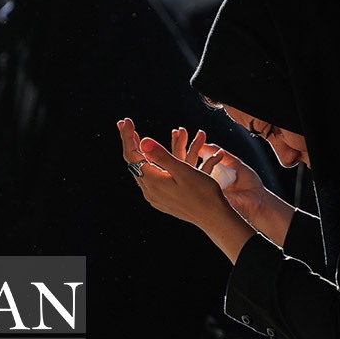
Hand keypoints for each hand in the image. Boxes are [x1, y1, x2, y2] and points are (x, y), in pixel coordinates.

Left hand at [116, 118, 254, 260]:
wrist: (213, 217)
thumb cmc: (203, 193)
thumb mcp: (183, 171)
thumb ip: (162, 156)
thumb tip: (143, 141)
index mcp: (153, 182)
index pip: (133, 155)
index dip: (128, 136)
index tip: (126, 121)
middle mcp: (150, 191)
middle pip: (134, 163)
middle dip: (130, 143)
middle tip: (126, 126)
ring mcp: (155, 198)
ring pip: (142, 171)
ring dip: (140, 154)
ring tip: (138, 140)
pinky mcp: (163, 201)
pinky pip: (150, 179)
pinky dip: (149, 165)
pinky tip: (152, 161)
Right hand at [167, 126, 271, 225]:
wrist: (259, 199)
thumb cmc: (248, 183)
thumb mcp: (232, 162)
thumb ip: (216, 153)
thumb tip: (202, 144)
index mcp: (203, 177)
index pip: (185, 161)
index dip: (181, 146)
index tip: (180, 132)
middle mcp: (200, 184)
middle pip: (181, 165)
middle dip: (179, 146)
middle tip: (180, 131)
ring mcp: (202, 190)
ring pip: (187, 171)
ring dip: (192, 150)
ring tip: (198, 136)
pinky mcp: (208, 195)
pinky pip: (203, 178)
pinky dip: (210, 163)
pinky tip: (219, 155)